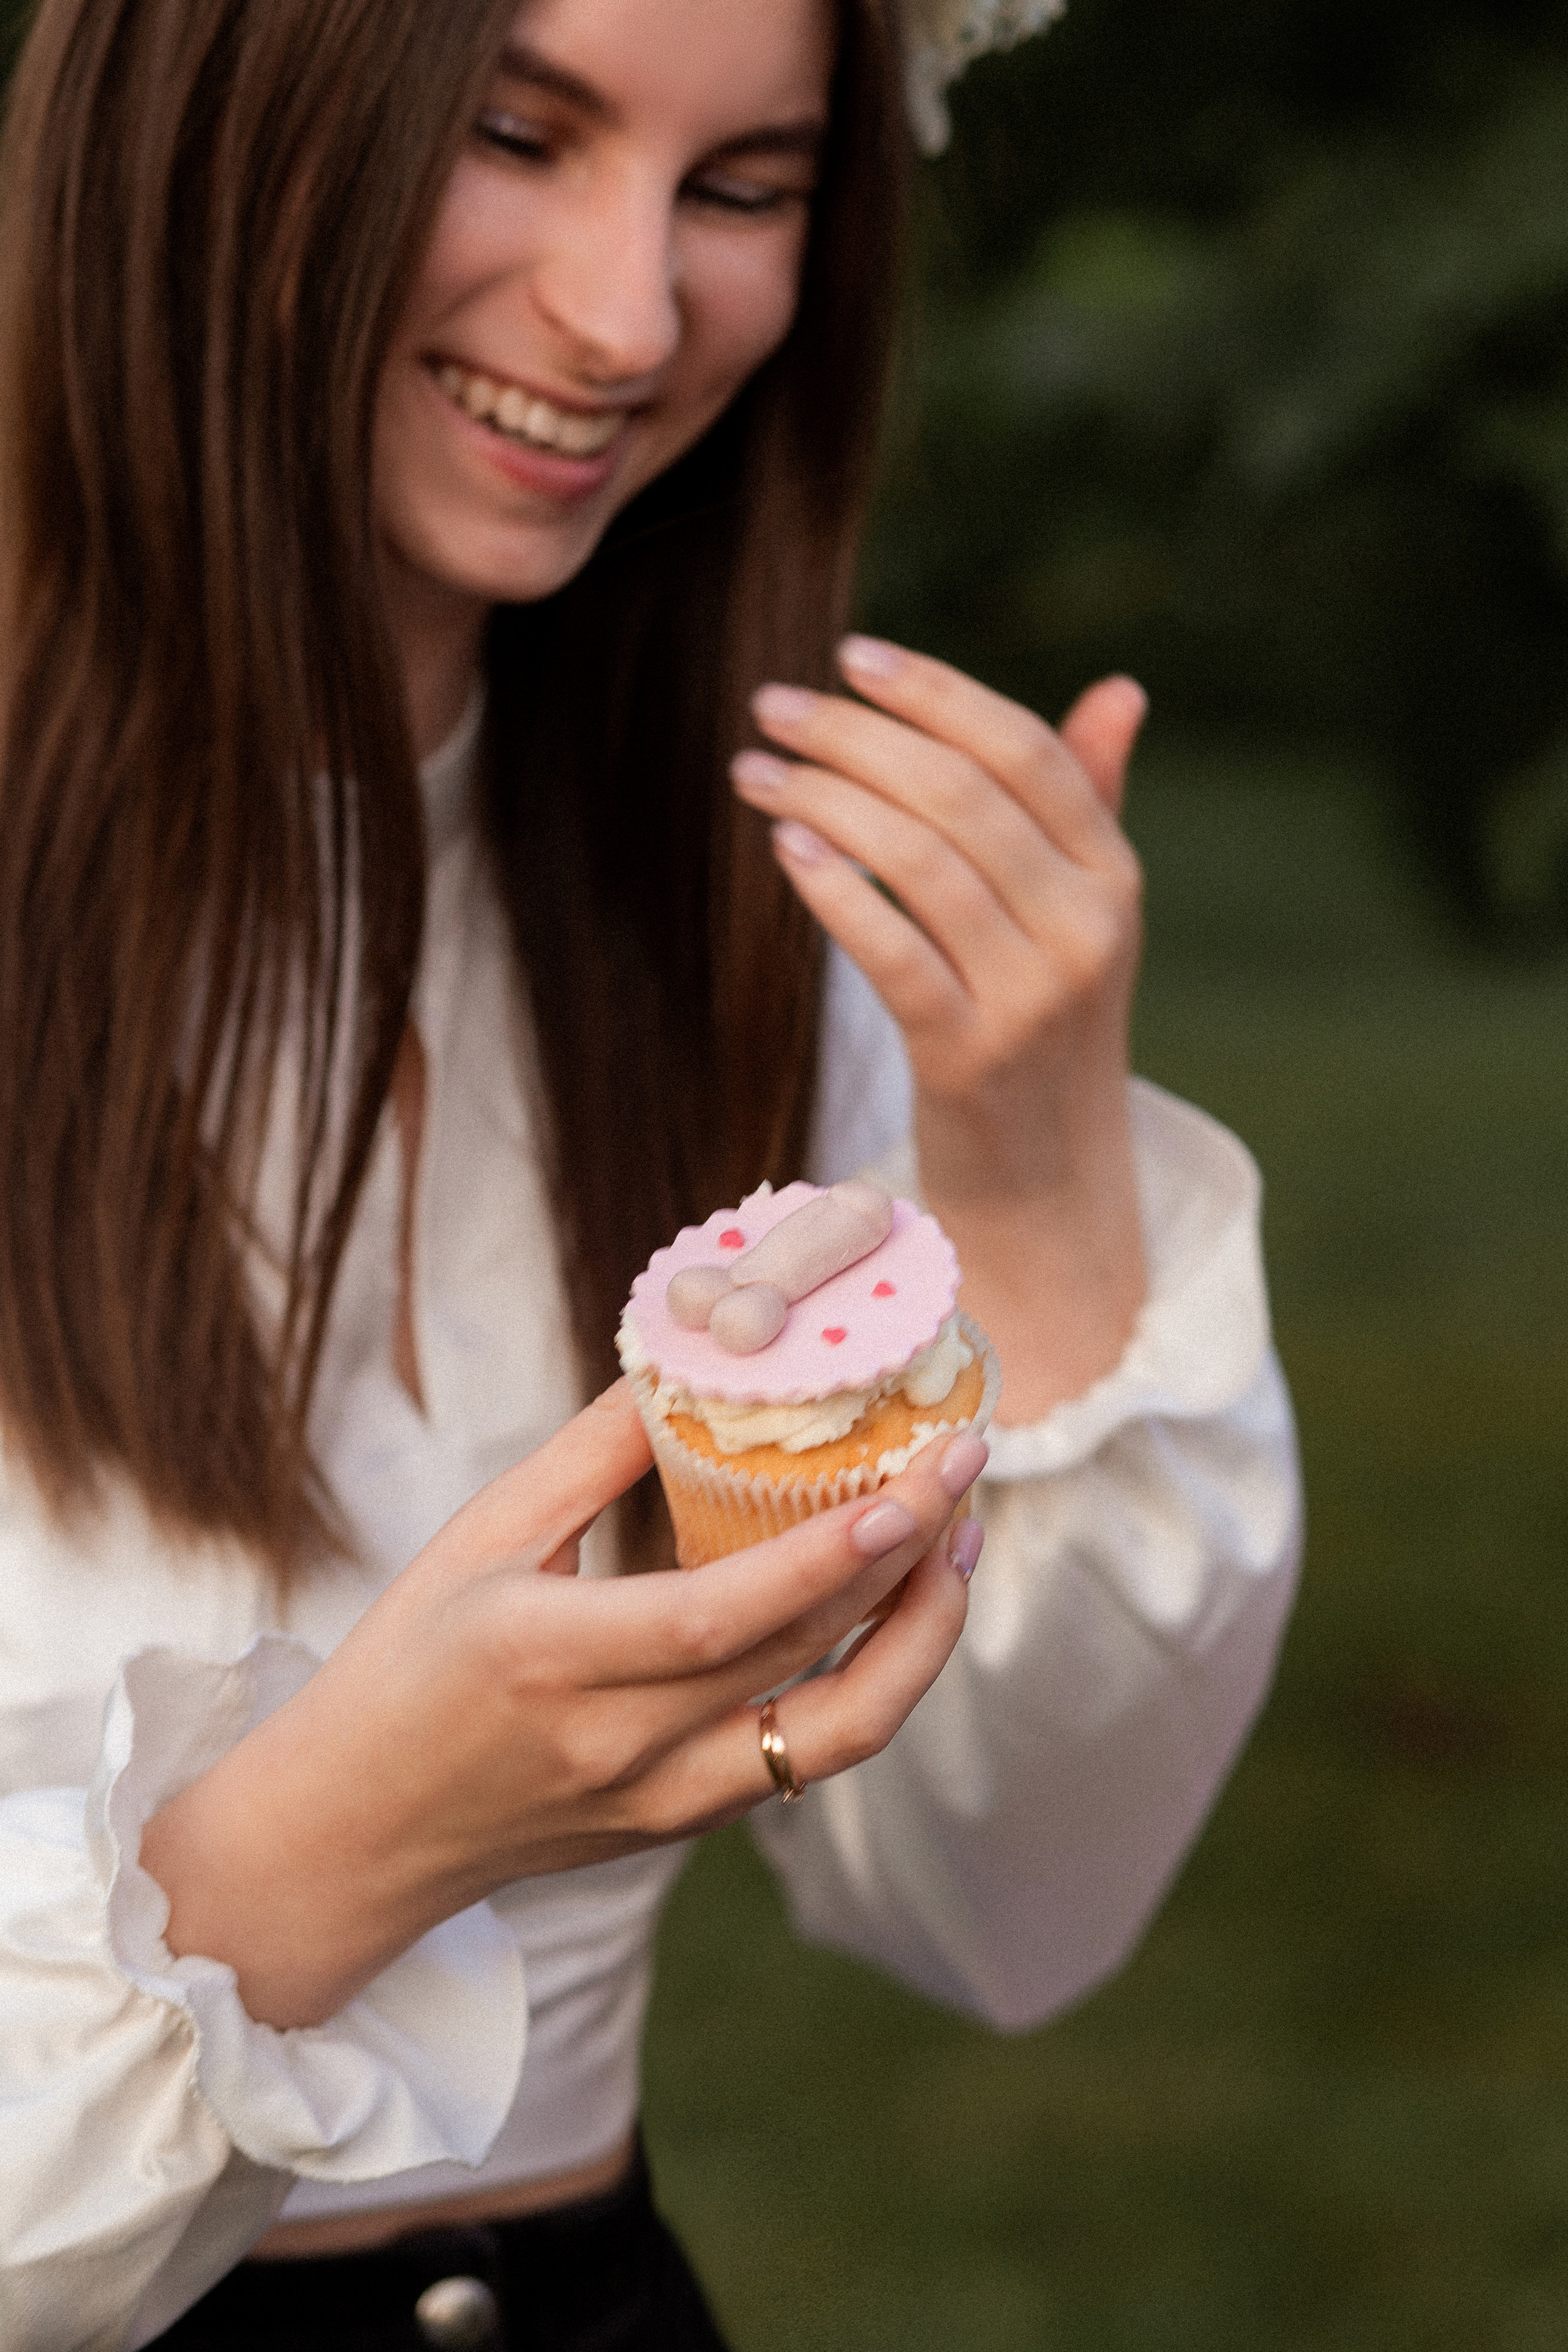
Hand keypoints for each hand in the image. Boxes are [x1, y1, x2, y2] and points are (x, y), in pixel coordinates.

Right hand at [143, 1382, 985, 2026]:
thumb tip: (690, 1369)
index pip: (726, 1617)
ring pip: (835, 1737)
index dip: (835, 1555)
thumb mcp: (479, 1538)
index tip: (918, 1485)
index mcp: (553, 1659)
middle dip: (909, 1566)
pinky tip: (887, 1611)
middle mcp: (620, 1746)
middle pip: (807, 1663)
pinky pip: (799, 1758)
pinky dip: (863, 1682)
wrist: (351, 1835)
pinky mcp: (679, 1827)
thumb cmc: (403, 1666)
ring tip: (956, 1549)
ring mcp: (659, 1802)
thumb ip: (590, 1456)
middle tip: (965, 1468)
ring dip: (916, 1642)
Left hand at [732, 638, 1148, 1419]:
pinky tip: (784, 847)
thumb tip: (1121, 688)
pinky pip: (893, 953)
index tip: (852, 655)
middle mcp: (1085, 929)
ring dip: (823, 801)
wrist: (1050, 1182)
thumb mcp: (1080, 917)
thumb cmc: (1045, 1027)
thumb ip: (1090, 802)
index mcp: (1112, 877)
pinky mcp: (970, 1058)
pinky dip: (836, 891)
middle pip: (960, 796)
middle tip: (773, 706)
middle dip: (856, 737)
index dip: (936, 694)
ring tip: (753, 770)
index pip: (1024, 753)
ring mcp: (1032, 998)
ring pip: (918, 862)